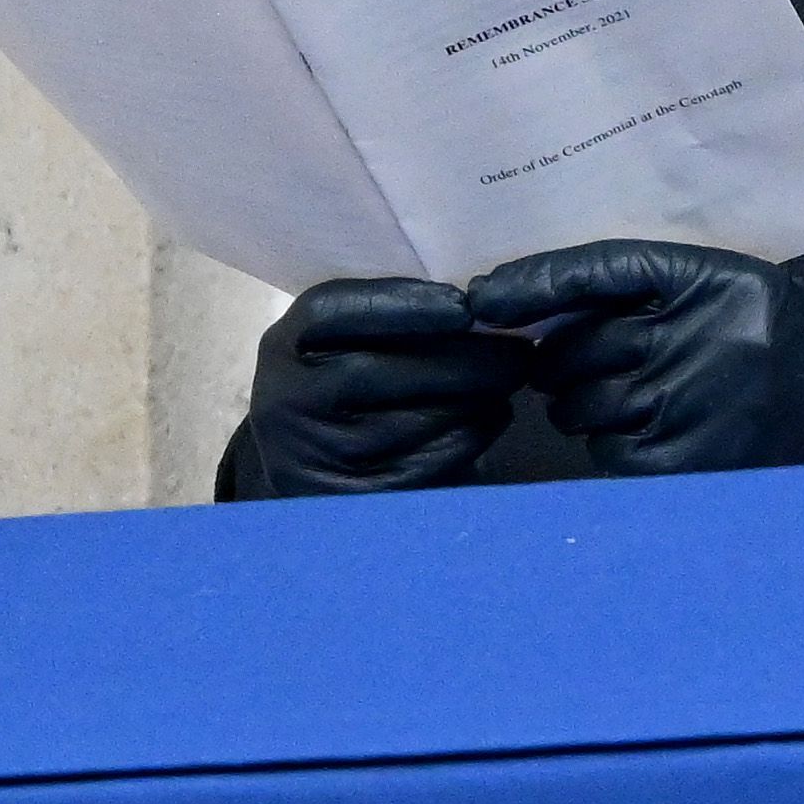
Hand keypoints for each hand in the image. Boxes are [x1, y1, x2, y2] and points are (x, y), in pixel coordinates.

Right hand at [235, 277, 525, 496]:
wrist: (314, 465)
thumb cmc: (348, 382)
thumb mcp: (347, 341)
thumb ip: (393, 319)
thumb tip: (477, 305)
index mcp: (286, 345)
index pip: (334, 310)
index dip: (402, 303)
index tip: (464, 306)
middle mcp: (285, 400)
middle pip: (378, 371)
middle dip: (462, 359)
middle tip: (519, 351)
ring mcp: (312, 456)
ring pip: (409, 421)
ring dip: (474, 400)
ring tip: (509, 382)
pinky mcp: (348, 500)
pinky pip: (422, 466)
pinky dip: (468, 439)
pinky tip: (490, 418)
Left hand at [466, 241, 803, 475]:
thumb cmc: (773, 329)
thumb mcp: (718, 281)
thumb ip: (641, 287)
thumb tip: (532, 310)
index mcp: (708, 278)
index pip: (599, 270)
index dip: (534, 282)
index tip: (480, 299)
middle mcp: (701, 339)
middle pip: (574, 348)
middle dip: (563, 357)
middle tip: (595, 361)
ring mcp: (694, 405)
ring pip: (583, 405)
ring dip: (588, 404)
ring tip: (641, 395)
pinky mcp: (688, 464)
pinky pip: (610, 454)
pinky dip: (618, 445)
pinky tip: (658, 431)